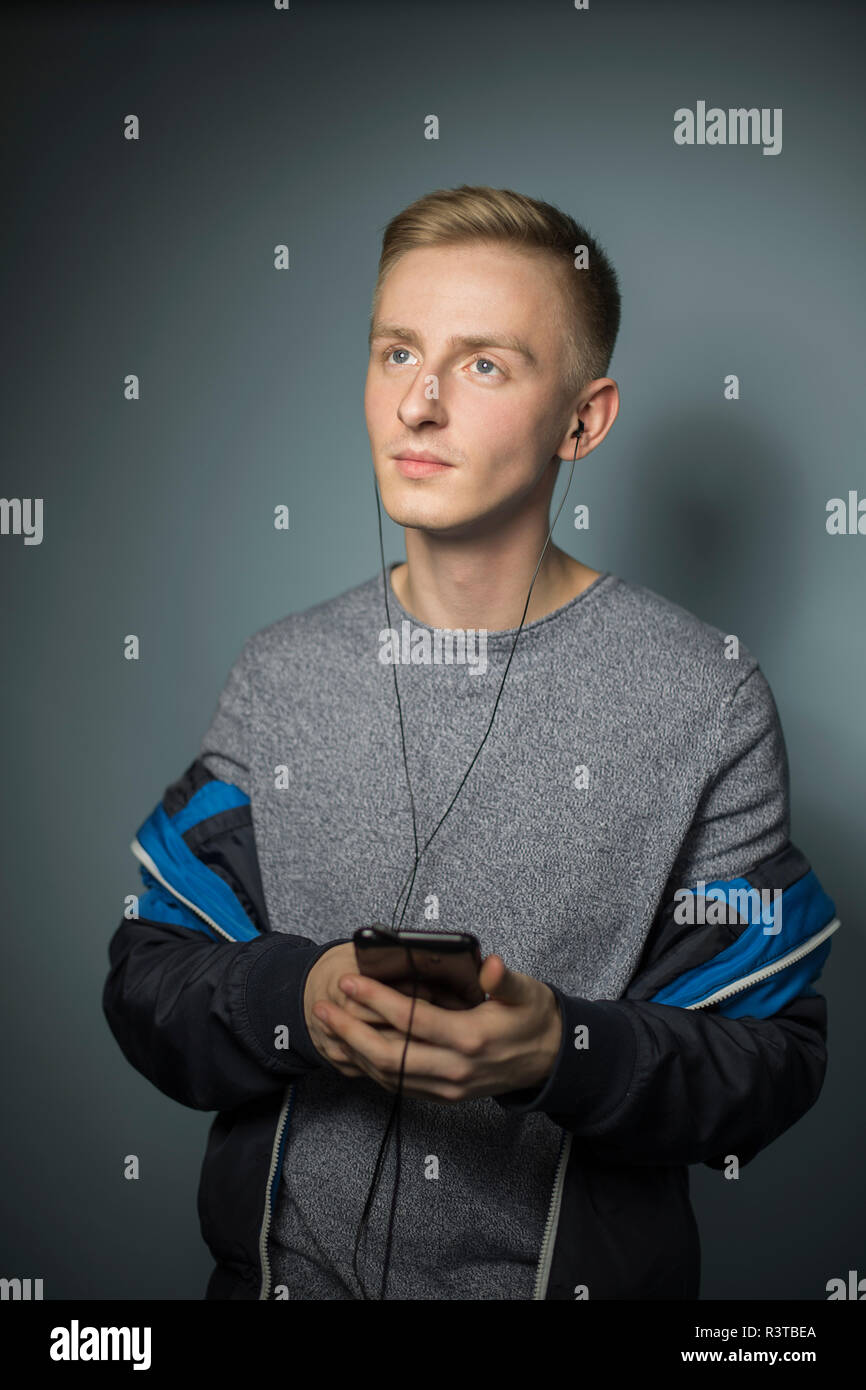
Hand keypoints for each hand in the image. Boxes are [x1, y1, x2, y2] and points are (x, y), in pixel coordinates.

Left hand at [310, 953, 563, 1101]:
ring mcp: (448, 1086)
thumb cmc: (534, 1017)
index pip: (411, 1019)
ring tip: (329, 1026)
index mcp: (471, 1038)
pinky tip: (354, 1050)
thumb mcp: (527, 991)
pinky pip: (399, 1085)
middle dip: (349, 1031)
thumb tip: (492, 964)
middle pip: (388, 1055)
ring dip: (354, 1051)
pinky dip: (371, 1069)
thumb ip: (504, 980)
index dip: (376, 1000)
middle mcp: (455, 1068)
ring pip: (388, 1075)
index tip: (350, 982)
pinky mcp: (445, 1095)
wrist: (552, 1059)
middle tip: (323, 1007)